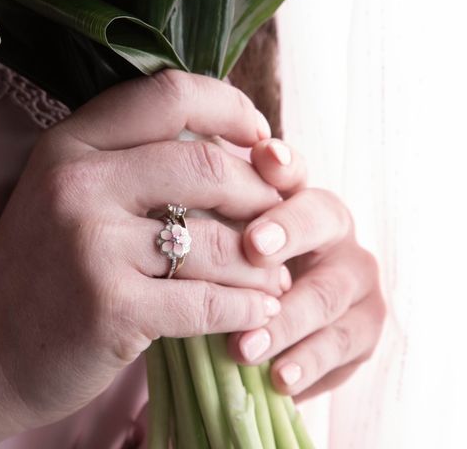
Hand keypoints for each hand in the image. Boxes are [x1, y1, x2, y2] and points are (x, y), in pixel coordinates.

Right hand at [0, 70, 288, 428]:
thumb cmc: (40, 273)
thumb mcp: (69, 197)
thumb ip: (135, 165)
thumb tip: (236, 150)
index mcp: (70, 146)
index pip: (168, 95)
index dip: (230, 108)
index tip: (259, 136)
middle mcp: (77, 184)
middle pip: (206, 165)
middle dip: (260, 194)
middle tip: (278, 218)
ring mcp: (91, 246)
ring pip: (217, 239)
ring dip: (262, 263)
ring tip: (275, 276)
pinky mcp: (110, 309)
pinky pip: (208, 300)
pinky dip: (247, 308)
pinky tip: (257, 312)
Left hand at [228, 138, 385, 399]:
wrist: (269, 337)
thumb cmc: (231, 280)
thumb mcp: (216, 250)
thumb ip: (208, 220)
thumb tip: (170, 195)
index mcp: (294, 199)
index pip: (291, 171)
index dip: (280, 164)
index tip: (263, 157)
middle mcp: (332, 230)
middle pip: (321, 218)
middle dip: (287, 230)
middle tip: (253, 247)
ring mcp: (354, 278)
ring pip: (327, 292)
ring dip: (285, 319)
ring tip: (244, 346)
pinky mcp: (365, 328)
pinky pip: (342, 344)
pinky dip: (307, 362)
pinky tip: (278, 378)